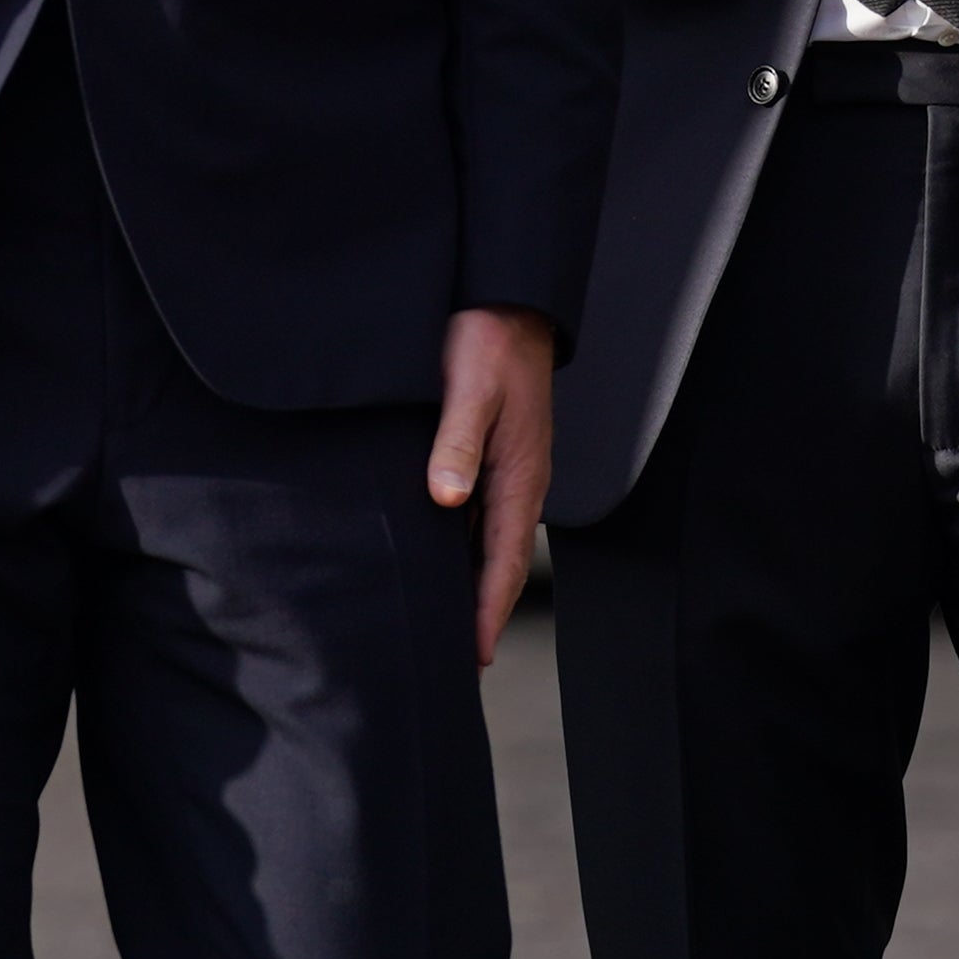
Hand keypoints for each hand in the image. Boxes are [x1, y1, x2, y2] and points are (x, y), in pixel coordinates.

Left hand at [427, 306, 556, 667]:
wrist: (507, 297)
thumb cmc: (489, 338)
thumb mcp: (472, 387)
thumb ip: (459, 441)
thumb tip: (447, 498)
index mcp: (521, 474)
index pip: (504, 561)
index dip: (487, 611)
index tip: (474, 657)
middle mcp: (518, 479)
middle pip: (497, 562)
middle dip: (479, 611)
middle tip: (454, 661)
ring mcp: (506, 468)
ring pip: (485, 541)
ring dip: (467, 581)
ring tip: (442, 623)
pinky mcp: (491, 452)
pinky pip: (476, 515)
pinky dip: (459, 546)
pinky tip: (436, 558)